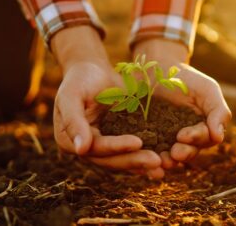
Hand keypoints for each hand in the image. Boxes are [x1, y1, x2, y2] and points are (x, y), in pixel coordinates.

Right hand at [51, 26, 164, 177]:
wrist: (92, 69)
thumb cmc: (79, 78)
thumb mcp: (72, 94)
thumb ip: (73, 120)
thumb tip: (80, 149)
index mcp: (70, 141)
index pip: (96, 148)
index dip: (117, 147)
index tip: (138, 142)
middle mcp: (87, 149)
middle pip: (112, 160)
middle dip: (135, 160)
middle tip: (158, 161)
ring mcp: (104, 146)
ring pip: (124, 159)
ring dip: (143, 163)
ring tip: (165, 166)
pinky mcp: (119, 140)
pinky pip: (133, 151)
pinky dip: (147, 154)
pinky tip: (165, 158)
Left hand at [133, 38, 231, 168]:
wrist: (158, 68)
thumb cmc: (187, 79)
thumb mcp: (207, 90)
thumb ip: (218, 112)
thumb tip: (219, 137)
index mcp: (204, 129)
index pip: (205, 139)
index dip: (196, 138)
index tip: (183, 135)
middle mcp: (187, 139)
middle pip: (189, 151)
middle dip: (183, 153)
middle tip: (175, 153)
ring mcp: (167, 141)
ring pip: (171, 156)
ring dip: (168, 161)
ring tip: (162, 161)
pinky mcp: (148, 139)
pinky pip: (151, 152)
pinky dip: (150, 158)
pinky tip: (145, 162)